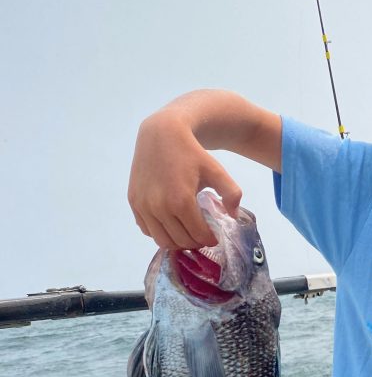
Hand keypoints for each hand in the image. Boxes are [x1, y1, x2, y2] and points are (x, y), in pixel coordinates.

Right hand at [128, 110, 241, 249]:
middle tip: (202, 236)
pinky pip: (147, 229)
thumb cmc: (191, 153)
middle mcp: (159, 206)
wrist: (161, 134)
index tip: (214, 237)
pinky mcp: (134, 202)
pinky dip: (159, 232)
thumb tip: (233, 216)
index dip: (209, 240)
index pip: (198, 235)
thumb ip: (232, 193)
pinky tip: (170, 224)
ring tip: (187, 233)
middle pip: (181, 241)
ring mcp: (143, 206)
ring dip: (177, 242)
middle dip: (195, 242)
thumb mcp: (217, 170)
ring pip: (162, 240)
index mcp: (181, 201)